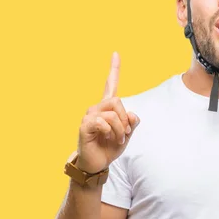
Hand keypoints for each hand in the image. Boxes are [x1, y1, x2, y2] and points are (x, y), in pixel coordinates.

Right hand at [77, 52, 139, 172]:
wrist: (97, 164)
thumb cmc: (109, 148)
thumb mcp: (126, 136)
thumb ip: (131, 124)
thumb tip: (133, 115)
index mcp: (107, 108)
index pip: (110, 84)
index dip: (114, 69)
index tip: (115, 53)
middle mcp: (96, 108)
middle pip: (117, 101)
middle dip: (125, 119)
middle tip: (124, 134)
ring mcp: (89, 116)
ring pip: (112, 113)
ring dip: (119, 130)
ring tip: (116, 140)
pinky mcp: (85, 126)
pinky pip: (102, 122)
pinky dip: (109, 132)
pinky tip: (105, 138)